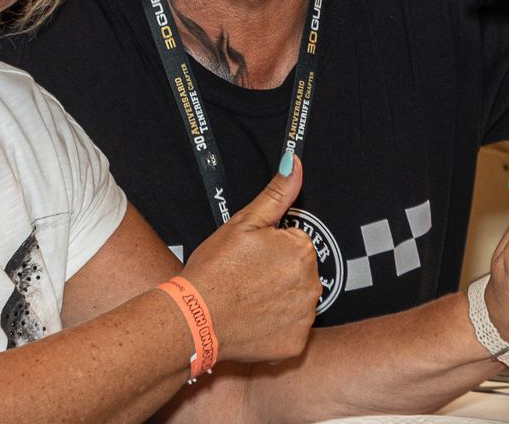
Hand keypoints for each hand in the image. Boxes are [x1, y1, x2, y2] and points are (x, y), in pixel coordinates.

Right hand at [182, 157, 320, 362]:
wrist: (196, 317)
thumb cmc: (215, 269)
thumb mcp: (243, 223)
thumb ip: (276, 193)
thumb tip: (297, 164)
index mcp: (300, 251)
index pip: (295, 243)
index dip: (270, 248)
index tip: (250, 257)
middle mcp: (311, 285)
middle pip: (299, 272)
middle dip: (277, 272)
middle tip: (246, 277)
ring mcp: (304, 317)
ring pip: (296, 300)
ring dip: (278, 299)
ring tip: (247, 298)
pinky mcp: (295, 344)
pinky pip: (291, 329)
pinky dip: (276, 326)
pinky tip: (254, 320)